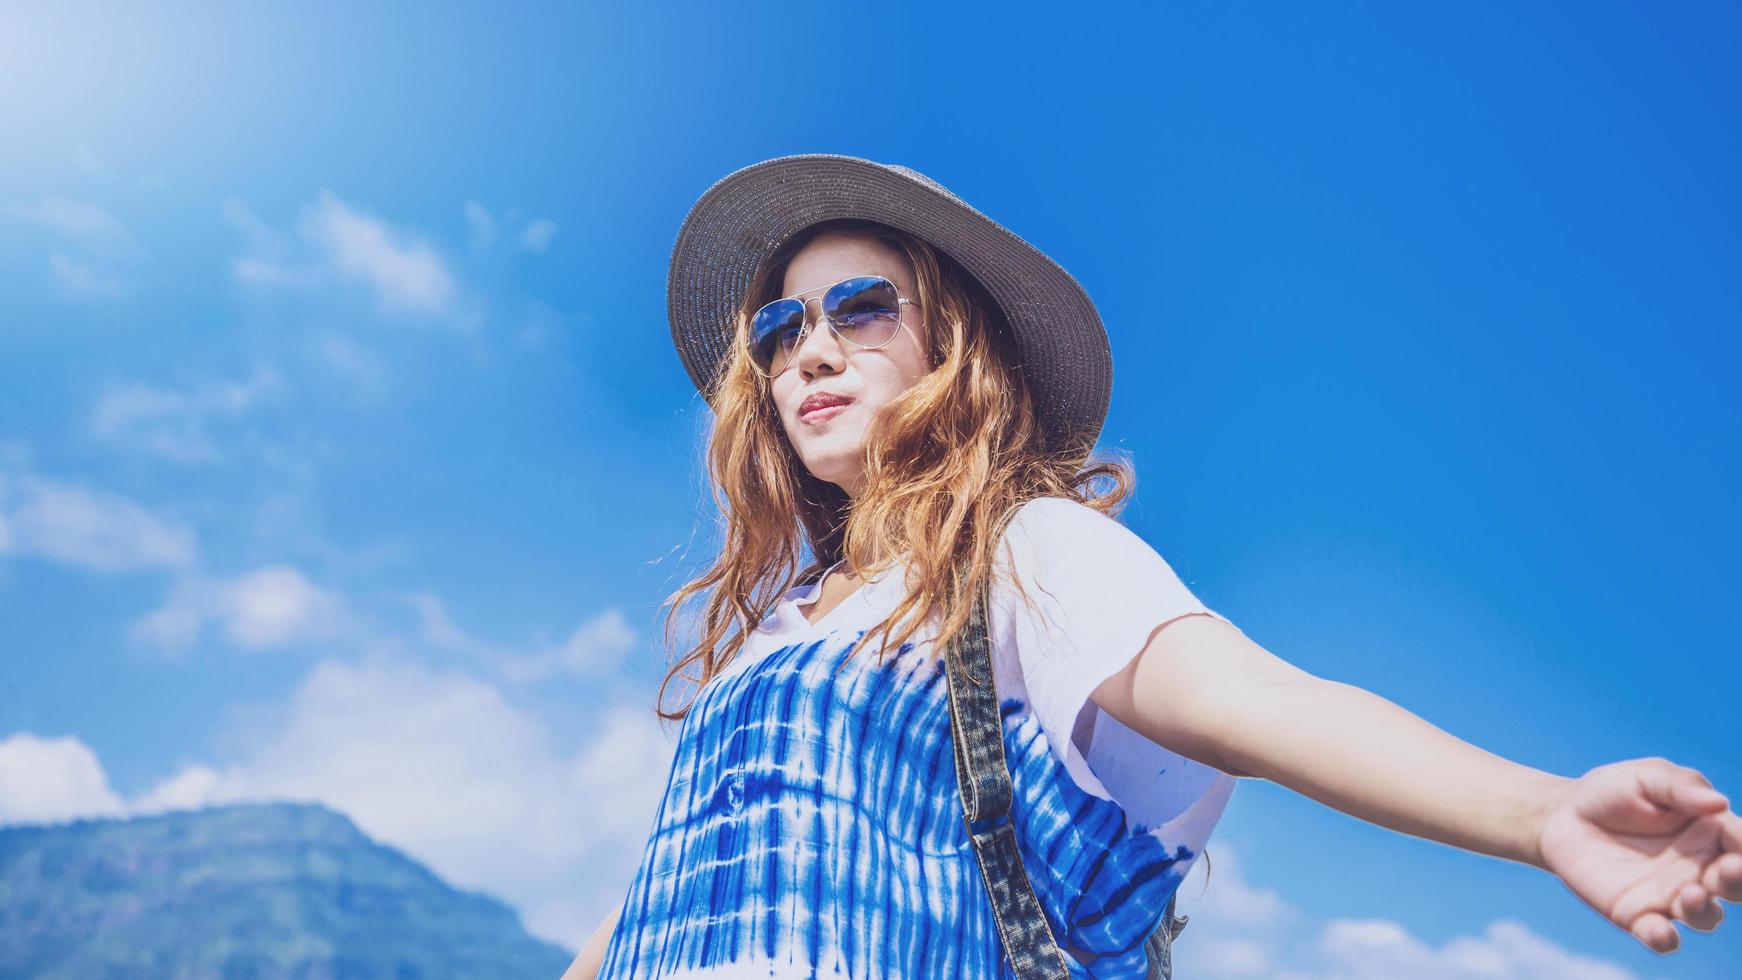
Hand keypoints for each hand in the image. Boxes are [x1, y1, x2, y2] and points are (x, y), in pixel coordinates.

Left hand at [1535, 756, 1741, 952]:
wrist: (1562, 816)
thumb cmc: (1612, 791)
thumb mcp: (1646, 777)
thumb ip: (1680, 788)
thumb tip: (1719, 803)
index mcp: (1711, 833)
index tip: (1740, 844)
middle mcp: (1699, 869)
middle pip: (1735, 885)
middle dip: (1738, 880)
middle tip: (1727, 870)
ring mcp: (1670, 895)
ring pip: (1705, 916)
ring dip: (1704, 911)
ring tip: (1690, 894)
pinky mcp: (1637, 914)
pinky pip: (1660, 936)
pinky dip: (1665, 939)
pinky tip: (1661, 931)